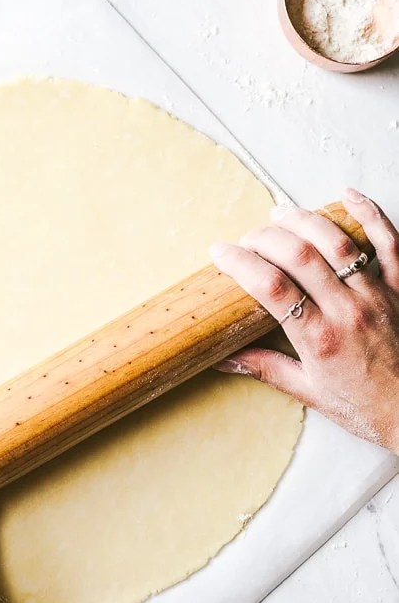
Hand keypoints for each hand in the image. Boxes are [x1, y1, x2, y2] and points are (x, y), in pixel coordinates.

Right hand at [210, 188, 398, 451]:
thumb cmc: (365, 407)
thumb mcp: (309, 392)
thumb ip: (265, 368)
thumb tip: (224, 359)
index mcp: (320, 339)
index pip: (271, 288)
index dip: (241, 263)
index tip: (220, 253)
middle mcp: (348, 311)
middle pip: (300, 255)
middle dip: (265, 237)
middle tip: (247, 238)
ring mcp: (377, 295)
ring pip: (338, 241)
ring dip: (305, 220)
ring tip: (279, 213)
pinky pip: (389, 242)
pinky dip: (370, 214)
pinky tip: (348, 194)